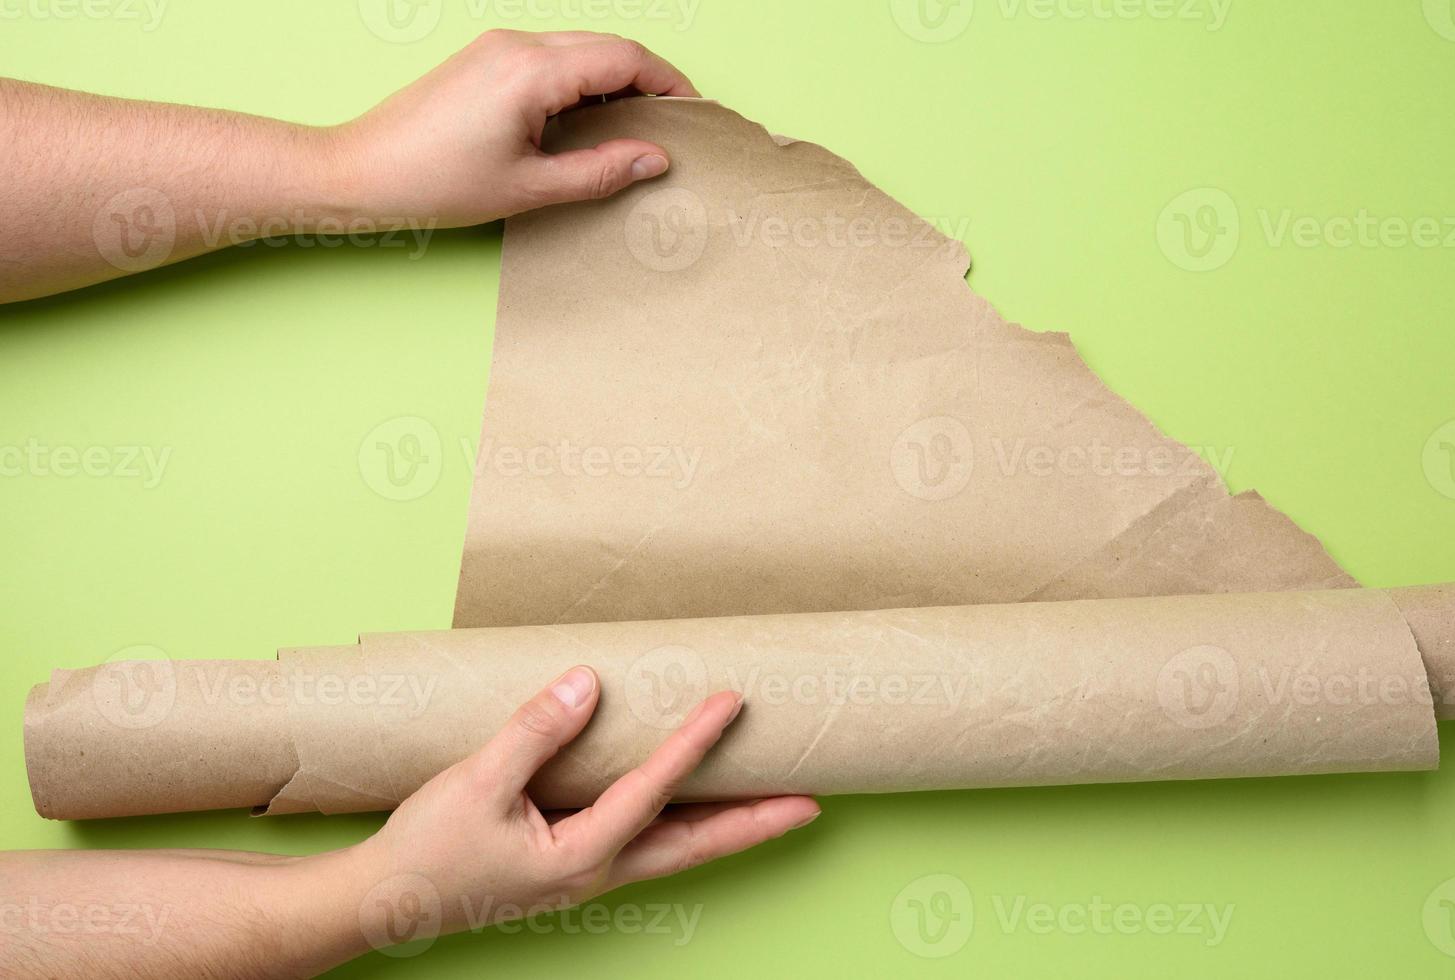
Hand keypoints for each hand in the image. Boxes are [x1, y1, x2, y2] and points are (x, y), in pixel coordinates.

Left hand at [332, 30, 699, 227]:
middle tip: (673, 123)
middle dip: (648, 78)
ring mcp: (497, 46)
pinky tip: (588, 121)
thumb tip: (654, 159)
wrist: (363, 172)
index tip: (693, 113)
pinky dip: (583, 80)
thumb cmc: (436, 183)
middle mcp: (516, 45)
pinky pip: (552, 56)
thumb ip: (599, 171)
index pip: (624, 57)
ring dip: (615, 79)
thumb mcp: (530, 189)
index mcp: (531, 71)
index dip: (668, 82)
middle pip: (607, 45)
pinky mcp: (485, 58)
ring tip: (634, 128)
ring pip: (580, 47)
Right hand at [342, 667, 818, 948]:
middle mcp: (596, 873)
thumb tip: (588, 683)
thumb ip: (534, 731)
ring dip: (730, 828)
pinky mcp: (572, 866)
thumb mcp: (475, 783)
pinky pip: (646, 844)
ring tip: (775, 803)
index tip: (732, 703)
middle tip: (813, 803)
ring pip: (678, 850)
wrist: (385, 903)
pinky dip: (685, 825)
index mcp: (578, 857)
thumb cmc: (426, 849)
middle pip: (695, 846)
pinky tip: (691, 805)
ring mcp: (587, 874)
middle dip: (756, 824)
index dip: (695, 745)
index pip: (654, 792)